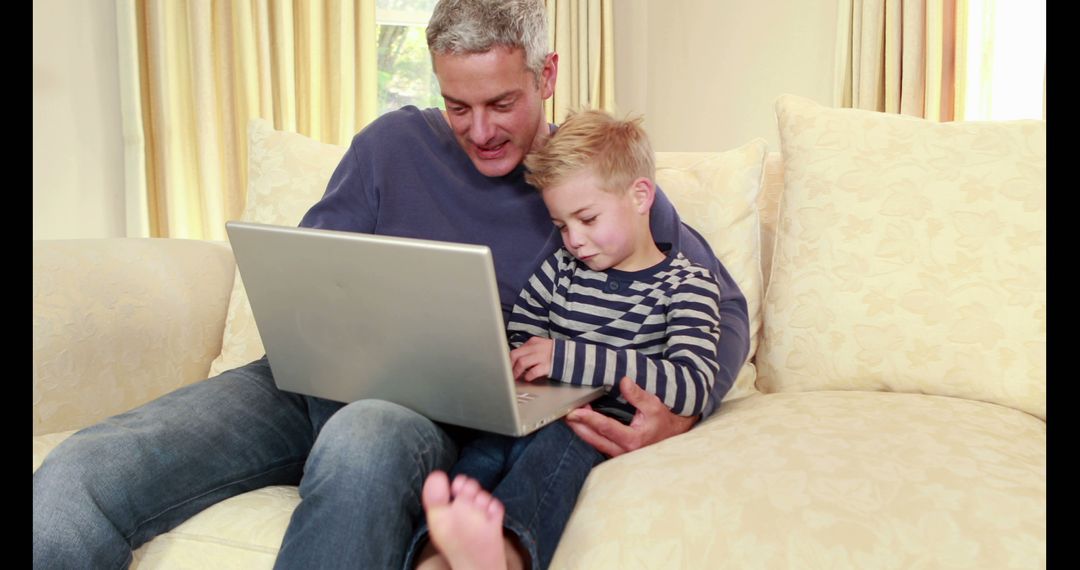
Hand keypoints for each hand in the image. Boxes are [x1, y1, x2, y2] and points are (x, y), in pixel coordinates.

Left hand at [509, 337, 554, 381]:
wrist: (570, 355)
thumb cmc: (553, 353)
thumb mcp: (540, 346)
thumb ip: (529, 351)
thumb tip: (515, 361)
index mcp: (533, 342)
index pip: (515, 351)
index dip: (509, 361)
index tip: (506, 367)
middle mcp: (536, 348)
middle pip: (515, 355)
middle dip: (509, 365)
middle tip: (508, 373)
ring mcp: (541, 356)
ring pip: (522, 362)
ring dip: (516, 372)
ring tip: (515, 377)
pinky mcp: (547, 366)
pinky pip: (533, 372)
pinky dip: (528, 376)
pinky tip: (528, 378)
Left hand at [564, 376, 697, 456]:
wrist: (672, 436)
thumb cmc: (662, 420)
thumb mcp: (654, 405)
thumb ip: (637, 394)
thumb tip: (623, 381)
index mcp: (633, 439)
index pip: (606, 428)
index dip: (589, 419)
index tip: (575, 412)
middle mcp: (624, 450)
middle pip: (594, 439)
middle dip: (578, 426)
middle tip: (565, 413)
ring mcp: (619, 454)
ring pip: (594, 443)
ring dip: (581, 430)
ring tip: (570, 417)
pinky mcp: (617, 453)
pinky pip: (598, 444)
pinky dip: (588, 434)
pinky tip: (580, 424)